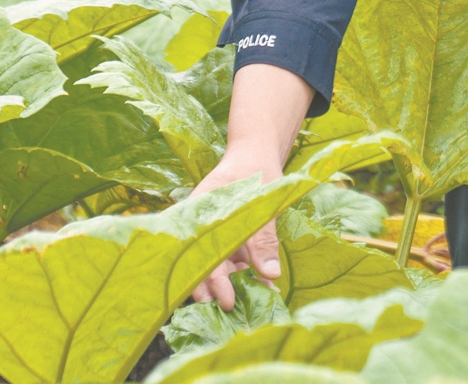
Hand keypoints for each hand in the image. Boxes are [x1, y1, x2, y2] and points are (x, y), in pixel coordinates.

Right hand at [186, 64, 312, 308]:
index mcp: (197, 219)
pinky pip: (238, 263)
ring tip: (260, 301)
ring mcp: (217, 239)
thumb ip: (264, 237)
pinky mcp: (232, 242)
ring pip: (223, 270)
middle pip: (206, 269)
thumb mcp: (260, 202)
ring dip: (240, 286)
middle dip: (221, 292)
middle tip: (238, 312)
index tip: (225, 301)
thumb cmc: (252, 171)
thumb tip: (269, 274)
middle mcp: (202, 233)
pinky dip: (251, 275)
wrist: (257, 155)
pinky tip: (267, 287)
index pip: (197, 259)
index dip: (209, 283)